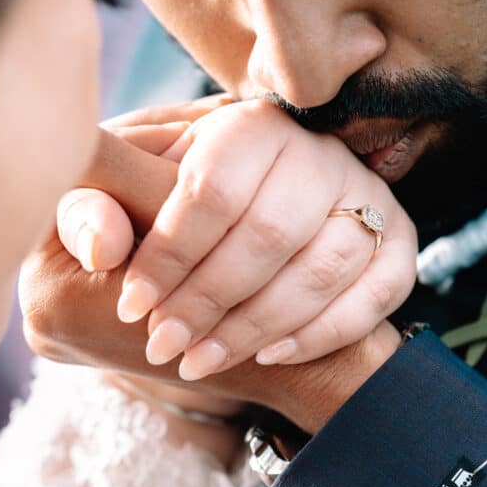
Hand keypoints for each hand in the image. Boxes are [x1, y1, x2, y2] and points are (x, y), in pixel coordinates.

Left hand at [21, 127, 401, 435]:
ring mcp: (365, 194)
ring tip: (200, 361)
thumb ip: (90, 209)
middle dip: (209, 301)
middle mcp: (315, 151)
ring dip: (258, 327)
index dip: (170, 255)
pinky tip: (269, 356)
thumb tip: (101, 245)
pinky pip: (380, 292)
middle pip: (271, 233)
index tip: (133, 305)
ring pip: (325, 267)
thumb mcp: (113, 194)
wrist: (233, 218)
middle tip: (164, 344)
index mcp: (245, 125)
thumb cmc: (161, 202)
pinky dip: (324, 331)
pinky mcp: (396, 239)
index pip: (213, 190)